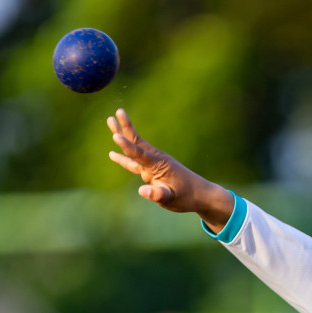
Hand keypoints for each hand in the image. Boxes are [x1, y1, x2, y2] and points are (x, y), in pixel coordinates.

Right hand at [106, 109, 236, 228]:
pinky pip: (135, 162)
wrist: (200, 195)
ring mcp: (154, 164)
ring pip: (135, 149)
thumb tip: (141, 191)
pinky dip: (125, 157)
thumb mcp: (172, 199)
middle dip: (125, 129)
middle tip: (115, 113)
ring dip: (123, 136)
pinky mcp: (153, 170)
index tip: (115, 136)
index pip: (140, 154)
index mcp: (159, 165)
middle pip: (136, 143)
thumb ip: (158, 195)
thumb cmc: (187, 197)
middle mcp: (155, 161)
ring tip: (111, 122)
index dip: (127, 146)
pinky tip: (113, 154)